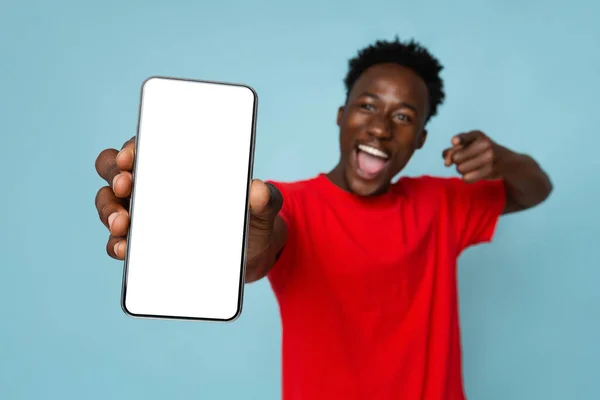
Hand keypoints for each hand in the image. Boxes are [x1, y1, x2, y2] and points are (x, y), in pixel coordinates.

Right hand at [94, 137, 283, 262]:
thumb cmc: (254, 219)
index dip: (132, 147)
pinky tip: (124, 250)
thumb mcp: (264, 207)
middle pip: (117, 172)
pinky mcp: (147, 246)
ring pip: (111, 205)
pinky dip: (117, 245)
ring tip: (123, 224)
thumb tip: (258, 191)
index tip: (133, 156)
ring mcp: (148, 216)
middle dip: (115, 176)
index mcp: (180, 166)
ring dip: (109, 211)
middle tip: (127, 186)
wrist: (255, 254)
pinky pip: (121, 242)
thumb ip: (265, 199)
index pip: (145, 147)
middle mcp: (156, 186)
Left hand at [442, 130, 501, 182]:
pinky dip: (467, 177)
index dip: (459, 140)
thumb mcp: (467, 145)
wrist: (505, 160)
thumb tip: (446, 163)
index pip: (465, 137)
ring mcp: (489, 156)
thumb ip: (452, 151)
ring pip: (460, 169)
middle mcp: (484, 144)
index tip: (454, 142)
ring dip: (462, 170)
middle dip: (457, 161)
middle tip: (467, 159)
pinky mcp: (490, 170)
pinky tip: (474, 173)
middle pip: (456, 158)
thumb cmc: (479, 151)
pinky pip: (466, 178)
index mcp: (477, 134)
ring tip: (472, 166)